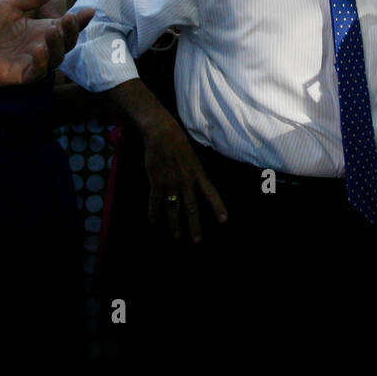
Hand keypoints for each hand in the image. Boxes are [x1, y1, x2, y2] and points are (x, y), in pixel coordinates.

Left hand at [0, 0, 92, 94]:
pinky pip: (37, 71)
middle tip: (68, 18)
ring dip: (57, 45)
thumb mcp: (9, 6)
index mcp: (45, 29)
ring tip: (53, 31)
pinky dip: (41, 61)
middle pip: (67, 42)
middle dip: (71, 31)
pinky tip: (40, 49)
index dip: (80, 20)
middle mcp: (45, 47)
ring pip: (56, 57)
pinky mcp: (23, 76)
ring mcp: (36, 62)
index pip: (68, 26)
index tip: (88, 10)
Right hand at [144, 120, 227, 241]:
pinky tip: (152, 221)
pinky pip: (155, 201)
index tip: (224, 220)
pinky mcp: (157, 182)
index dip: (218, 207)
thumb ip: (194, 173)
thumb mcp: (193, 158)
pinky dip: (153, 212)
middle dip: (195, 226)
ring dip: (175, 224)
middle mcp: (186, 182)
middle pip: (192, 208)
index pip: (211, 193)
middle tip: (197, 241)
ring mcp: (171, 183)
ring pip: (174, 209)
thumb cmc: (178, 143)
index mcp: (198, 174)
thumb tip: (196, 184)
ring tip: (176, 236)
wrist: (162, 134)